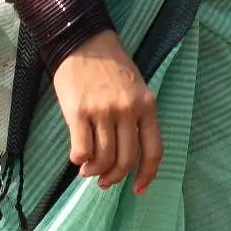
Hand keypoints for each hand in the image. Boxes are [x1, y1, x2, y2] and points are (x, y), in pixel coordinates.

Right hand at [53, 30, 162, 191]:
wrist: (83, 41)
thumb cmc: (110, 67)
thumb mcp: (135, 89)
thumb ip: (136, 119)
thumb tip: (127, 156)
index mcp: (146, 105)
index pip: (153, 151)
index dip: (146, 175)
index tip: (137, 189)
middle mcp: (127, 110)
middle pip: (125, 159)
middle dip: (114, 177)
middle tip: (104, 182)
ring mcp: (103, 111)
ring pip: (103, 157)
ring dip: (94, 171)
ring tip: (87, 171)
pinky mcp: (78, 111)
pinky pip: (81, 148)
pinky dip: (79, 159)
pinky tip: (77, 158)